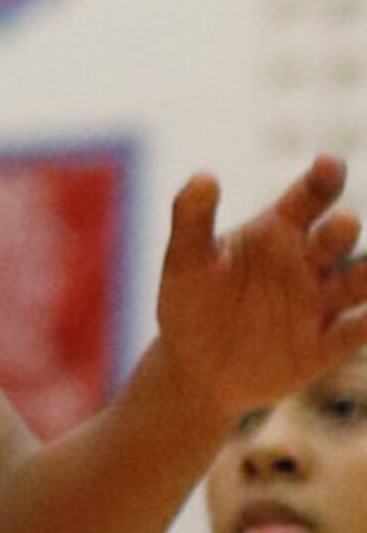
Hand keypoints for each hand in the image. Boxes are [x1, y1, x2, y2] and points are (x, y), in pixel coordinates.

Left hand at [154, 155, 366, 419]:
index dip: (321, 181)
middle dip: (340, 231)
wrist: (196, 368)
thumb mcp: (184, 262)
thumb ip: (191, 219)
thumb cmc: (192, 304)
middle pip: (333, 240)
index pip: (306, 200)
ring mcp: (321, 303)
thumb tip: (204, 175)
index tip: (330, 164)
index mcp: (277, 234)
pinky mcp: (325, 345)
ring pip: (358, 283)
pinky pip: (355, 331)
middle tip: (341, 223)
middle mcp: (307, 263)